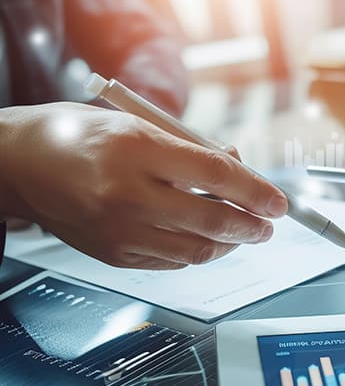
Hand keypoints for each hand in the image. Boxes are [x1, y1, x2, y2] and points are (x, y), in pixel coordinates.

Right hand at [0, 103, 287, 268]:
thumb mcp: (136, 123)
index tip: (278, 201)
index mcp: (136, 148)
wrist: (18, 167)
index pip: (216, 173)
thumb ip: (189, 148)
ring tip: (243, 233)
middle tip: (267, 224)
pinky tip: (206, 240)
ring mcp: (120, 229)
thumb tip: (238, 166)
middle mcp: (128, 192)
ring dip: (230, 243)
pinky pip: (172, 261)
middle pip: (213, 219)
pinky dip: (198, 252)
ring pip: (197, 249)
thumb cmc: (77, 136)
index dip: (256, 191)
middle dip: (252, 226)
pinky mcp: (114, 255)